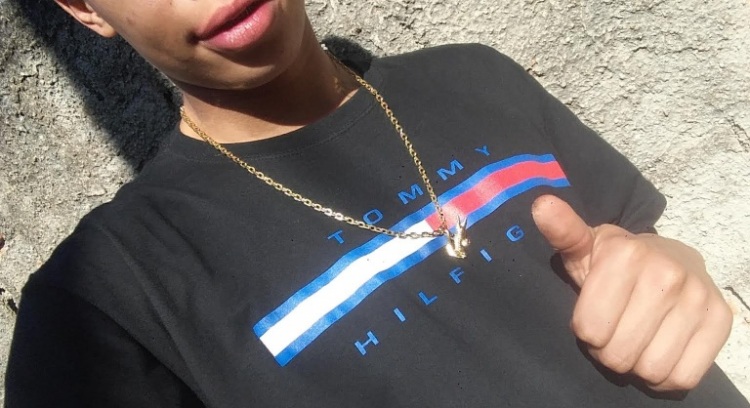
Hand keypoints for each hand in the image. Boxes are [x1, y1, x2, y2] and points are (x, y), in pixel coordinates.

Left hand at [531, 195, 732, 390]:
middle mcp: (666, 273)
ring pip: (650, 369)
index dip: (586, 331)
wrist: (670, 258)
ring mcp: (697, 297)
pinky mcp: (720, 320)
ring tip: (637, 340)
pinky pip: (683, 377)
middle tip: (615, 331)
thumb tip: (542, 206)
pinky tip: (660, 351)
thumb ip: (562, 232)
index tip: (593, 315)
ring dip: (637, 365)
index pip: (589, 330)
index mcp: (626, 255)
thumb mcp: (583, 247)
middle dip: (608, 351)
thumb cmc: (615, 261)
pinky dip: (666, 376)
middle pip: (617, 354)